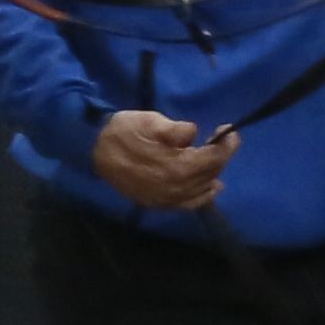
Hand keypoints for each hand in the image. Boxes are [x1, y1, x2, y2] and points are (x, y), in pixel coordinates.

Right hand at [89, 109, 237, 211]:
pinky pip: (188, 204)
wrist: (94, 151)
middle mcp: (175, 188)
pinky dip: (203, 196)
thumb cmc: (122, 132)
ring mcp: (167, 198)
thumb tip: (193, 133)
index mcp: (176, 166)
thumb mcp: (148, 121)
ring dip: (213, 173)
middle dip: (220, 156)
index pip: (213, 158)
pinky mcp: (158, 202)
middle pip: (210, 174)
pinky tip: (210, 187)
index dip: (226, 145)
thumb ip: (175, 130)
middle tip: (221, 139)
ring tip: (215, 158)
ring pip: (202, 190)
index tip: (230, 130)